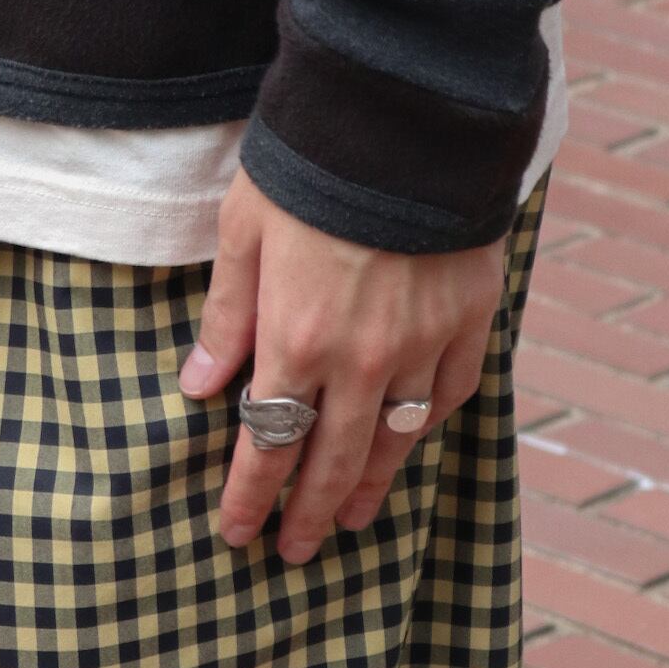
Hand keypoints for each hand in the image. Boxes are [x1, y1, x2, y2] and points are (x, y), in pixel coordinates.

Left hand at [179, 166, 505, 563]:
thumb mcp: (244, 232)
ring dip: (370, 488)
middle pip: (333, 460)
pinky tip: (410, 443)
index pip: (268, 444)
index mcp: (296, 339)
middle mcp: (363, 358)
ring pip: (396, 442)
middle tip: (295, 551)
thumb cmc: (307, 167)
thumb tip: (197, 386)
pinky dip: (427, 426)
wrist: (402, 116)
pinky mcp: (470, 317)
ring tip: (351, 519)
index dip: (250, 496)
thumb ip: (227, 315)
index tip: (236, 533)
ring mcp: (424, 343)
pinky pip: (451, 394)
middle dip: (307, 512)